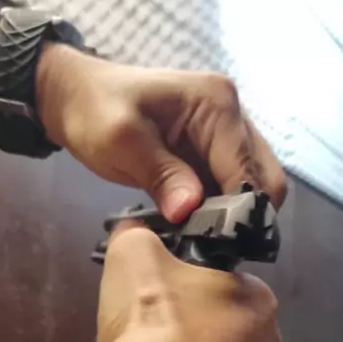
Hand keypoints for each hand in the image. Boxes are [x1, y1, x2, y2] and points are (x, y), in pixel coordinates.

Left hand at [37, 46, 286, 221]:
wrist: (77, 98)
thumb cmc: (95, 111)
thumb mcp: (121, 141)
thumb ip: (160, 174)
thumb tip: (191, 210)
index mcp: (217, 104)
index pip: (247, 168)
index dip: (237, 210)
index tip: (217, 243)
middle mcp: (234, 116)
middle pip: (265, 179)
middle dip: (245, 215)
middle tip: (212, 244)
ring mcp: (227, 135)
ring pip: (254, 187)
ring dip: (234, 215)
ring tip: (202, 238)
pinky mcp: (215, 153)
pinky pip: (232, 189)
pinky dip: (222, 210)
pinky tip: (198, 227)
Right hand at [97, 222, 282, 341]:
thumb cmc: (154, 320)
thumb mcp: (134, 255)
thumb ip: (138, 237)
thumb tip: (134, 232)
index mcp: (258, 301)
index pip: (231, 286)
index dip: (196, 289)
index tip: (166, 298)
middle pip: (229, 334)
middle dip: (196, 335)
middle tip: (156, 337)